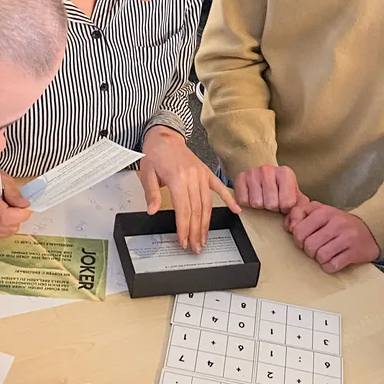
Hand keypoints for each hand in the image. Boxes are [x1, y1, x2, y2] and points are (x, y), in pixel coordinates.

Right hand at [0, 166, 31, 237]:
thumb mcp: (2, 178)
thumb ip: (14, 193)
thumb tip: (25, 205)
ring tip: (7, 208)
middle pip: (9, 226)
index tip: (26, 206)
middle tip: (15, 205)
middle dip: (18, 216)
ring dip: (13, 222)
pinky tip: (2, 215)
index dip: (22, 213)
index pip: (6, 217)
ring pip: (7, 232)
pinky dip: (6, 226)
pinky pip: (1, 234)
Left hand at [139, 126, 240, 252]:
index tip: (184, 241)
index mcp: (177, 178)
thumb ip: (151, 193)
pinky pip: (219, 187)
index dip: (184, 227)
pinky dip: (229, 199)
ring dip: (206, 224)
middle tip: (195, 247)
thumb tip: (152, 211)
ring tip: (204, 239)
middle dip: (196, 231)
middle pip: (196, 210)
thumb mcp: (146, 173)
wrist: (164, 136)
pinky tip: (236, 210)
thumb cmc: (155, 153)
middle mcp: (192, 177)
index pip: (183, 209)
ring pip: (207, 204)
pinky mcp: (206, 172)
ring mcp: (201, 174)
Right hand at [234, 165, 305, 212]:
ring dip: (260, 205)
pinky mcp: (240, 177)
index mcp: (285, 173)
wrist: (266, 176)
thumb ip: (300, 210)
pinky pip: (243, 201)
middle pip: (271, 204)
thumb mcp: (296, 197)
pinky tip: (252, 195)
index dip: (285, 208)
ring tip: (263, 197)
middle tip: (272, 200)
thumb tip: (294, 224)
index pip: (287, 203)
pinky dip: (247, 203)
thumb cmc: (281, 188)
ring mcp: (253, 172)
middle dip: (272, 207)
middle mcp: (268, 169)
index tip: (283, 202)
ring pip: (256, 203)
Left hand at [286, 202, 380, 272]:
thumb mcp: (320, 212)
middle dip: (308, 250)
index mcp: (324, 211)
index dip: (297, 238)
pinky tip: (333, 260)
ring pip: (320, 256)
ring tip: (325, 253)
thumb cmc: (339, 223)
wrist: (370, 229)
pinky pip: (332, 266)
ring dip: (319, 258)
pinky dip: (329, 266)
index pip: (298, 230)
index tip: (304, 238)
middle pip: (308, 245)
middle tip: (315, 247)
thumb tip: (288, 226)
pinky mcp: (354, 252)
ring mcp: (347, 237)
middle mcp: (336, 223)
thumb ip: (300, 214)